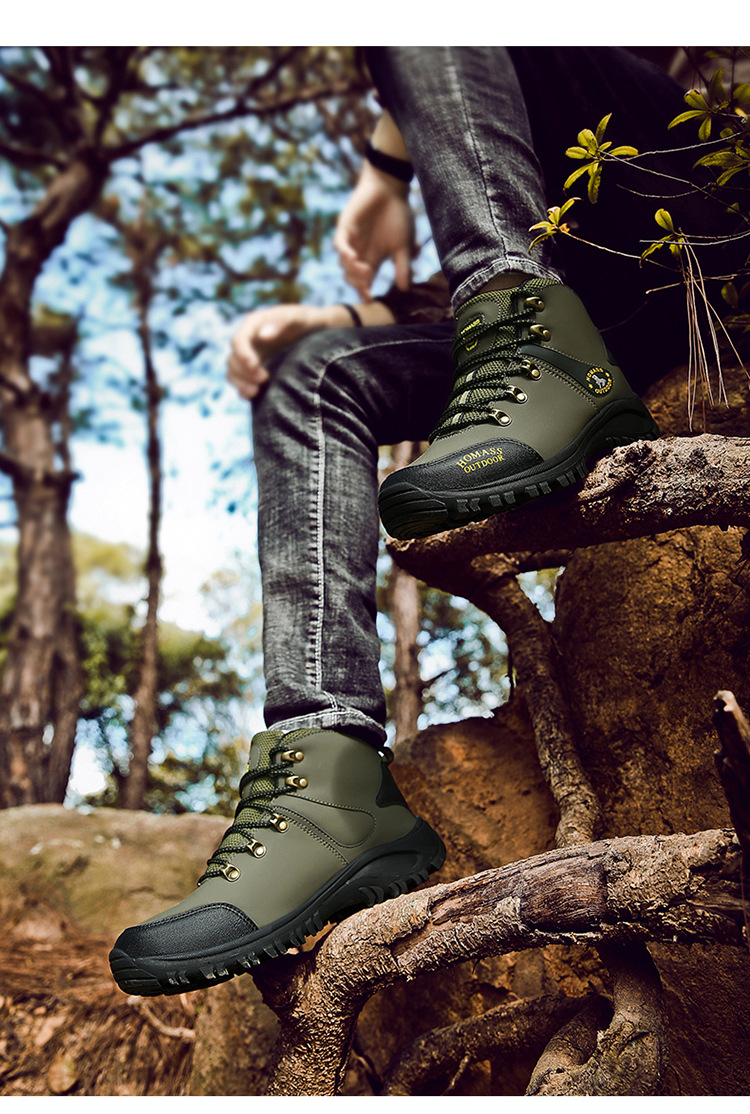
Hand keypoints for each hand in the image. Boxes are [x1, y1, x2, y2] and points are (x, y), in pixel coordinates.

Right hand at [227, 304, 334, 399]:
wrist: (316, 331)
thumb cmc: (306, 321)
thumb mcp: (298, 318)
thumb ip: (280, 323)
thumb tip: (262, 335)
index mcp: (253, 324)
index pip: (238, 341)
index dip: (242, 354)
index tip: (254, 366)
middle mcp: (248, 341)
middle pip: (233, 359)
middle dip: (244, 372)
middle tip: (265, 378)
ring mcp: (250, 356)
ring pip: (233, 372)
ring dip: (241, 384)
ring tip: (257, 391)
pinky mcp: (254, 370)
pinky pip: (240, 382)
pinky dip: (243, 390)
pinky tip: (255, 395)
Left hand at [333, 162, 414, 300]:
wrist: (390, 188)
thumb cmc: (398, 214)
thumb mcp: (403, 245)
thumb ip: (402, 266)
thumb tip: (404, 290)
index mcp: (374, 259)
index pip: (366, 282)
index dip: (365, 292)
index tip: (370, 299)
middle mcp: (360, 253)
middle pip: (352, 277)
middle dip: (357, 283)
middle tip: (368, 282)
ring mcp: (351, 241)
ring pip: (344, 263)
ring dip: (352, 270)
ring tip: (365, 270)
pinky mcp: (345, 228)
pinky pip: (339, 245)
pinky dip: (344, 253)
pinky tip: (352, 257)